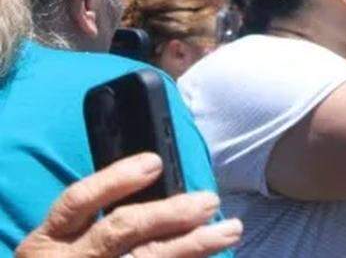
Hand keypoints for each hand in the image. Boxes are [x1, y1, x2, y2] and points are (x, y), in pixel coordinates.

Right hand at [16, 153, 241, 257]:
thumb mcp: (64, 238)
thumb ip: (98, 213)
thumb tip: (157, 175)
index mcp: (51, 237)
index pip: (79, 200)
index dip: (116, 179)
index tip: (155, 162)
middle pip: (121, 230)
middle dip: (170, 214)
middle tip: (210, 201)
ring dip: (194, 245)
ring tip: (230, 229)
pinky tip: (211, 257)